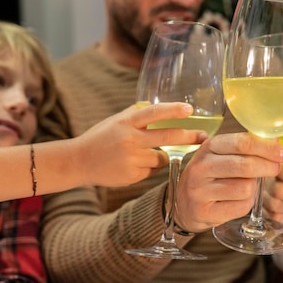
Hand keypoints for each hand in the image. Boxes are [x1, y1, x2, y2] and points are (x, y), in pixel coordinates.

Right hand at [77, 102, 206, 186]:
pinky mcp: (132, 176)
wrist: (78, 161)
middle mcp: (130, 140)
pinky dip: (148, 167)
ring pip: (161, 157)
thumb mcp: (116, 120)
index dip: (173, 110)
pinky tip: (130, 165)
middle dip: (189, 137)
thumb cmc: (100, 138)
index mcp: (126, 122)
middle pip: (167, 137)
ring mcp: (132, 159)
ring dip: (160, 155)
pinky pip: (151, 170)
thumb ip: (136, 113)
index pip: (154, 113)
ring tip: (139, 154)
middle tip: (203, 136)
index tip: (189, 110)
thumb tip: (159, 106)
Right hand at [173, 132, 282, 231]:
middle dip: (268, 167)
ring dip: (254, 188)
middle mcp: (201, 167)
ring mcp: (200, 191)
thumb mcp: (221, 155)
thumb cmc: (210, 176)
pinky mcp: (205, 212)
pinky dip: (247, 204)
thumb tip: (276, 142)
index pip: (242, 143)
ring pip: (246, 188)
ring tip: (246, 187)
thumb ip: (245, 148)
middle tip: (275, 169)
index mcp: (209, 147)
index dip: (267, 148)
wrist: (183, 204)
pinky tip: (237, 200)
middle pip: (246, 165)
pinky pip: (241, 207)